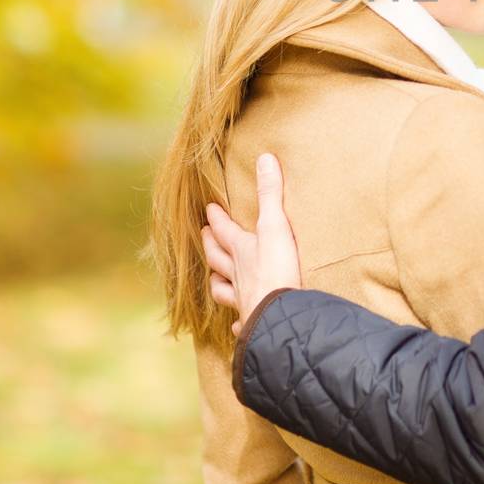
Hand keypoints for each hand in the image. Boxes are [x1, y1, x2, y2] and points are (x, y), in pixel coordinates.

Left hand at [202, 152, 302, 333]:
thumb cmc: (277, 269)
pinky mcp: (252, 321)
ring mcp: (242, 300)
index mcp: (242, 250)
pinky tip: (235, 325)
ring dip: (217, 283)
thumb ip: (271, 193)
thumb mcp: (276, 225)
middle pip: (218, 259)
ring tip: (214, 279)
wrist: (281, 315)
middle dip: (210, 246)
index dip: (217, 219)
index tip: (208, 209)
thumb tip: (264, 158)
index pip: (224, 231)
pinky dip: (237, 322)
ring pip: (223, 290)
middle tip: (203, 236)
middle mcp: (237, 275)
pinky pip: (240, 322)